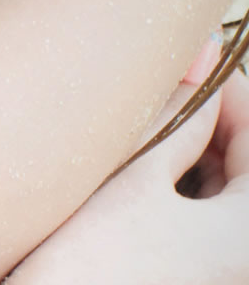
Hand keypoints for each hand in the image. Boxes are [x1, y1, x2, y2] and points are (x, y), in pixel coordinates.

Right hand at [6, 66, 248, 284]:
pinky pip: (211, 221)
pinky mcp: (203, 274)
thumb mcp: (137, 177)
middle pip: (245, 166)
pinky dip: (186, 189)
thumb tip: (201, 66)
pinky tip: (146, 173)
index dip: (226, 91)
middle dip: (209, 123)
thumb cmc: (92, 260)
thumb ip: (179, 117)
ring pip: (228, 192)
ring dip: (195, 155)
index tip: (189, 63)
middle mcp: (248, 255)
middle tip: (162, 90)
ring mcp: (227, 268)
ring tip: (145, 128)